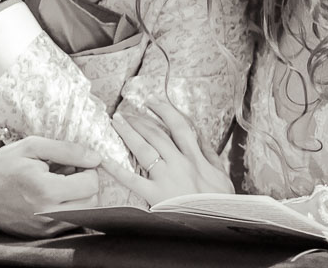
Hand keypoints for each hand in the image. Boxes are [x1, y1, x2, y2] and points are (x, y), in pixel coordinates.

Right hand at [0, 136, 100, 237]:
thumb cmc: (2, 166)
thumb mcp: (32, 147)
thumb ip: (67, 150)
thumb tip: (95, 158)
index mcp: (45, 190)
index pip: (91, 185)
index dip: (88, 170)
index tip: (75, 163)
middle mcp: (47, 214)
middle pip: (92, 202)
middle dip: (86, 184)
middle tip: (69, 173)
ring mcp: (45, 229)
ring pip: (84, 214)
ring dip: (79, 198)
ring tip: (59, 184)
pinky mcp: (42, 236)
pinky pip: (69, 222)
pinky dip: (68, 209)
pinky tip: (52, 197)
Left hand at [104, 100, 232, 204]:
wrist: (218, 226)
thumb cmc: (220, 205)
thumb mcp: (222, 176)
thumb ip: (211, 155)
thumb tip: (201, 137)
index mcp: (196, 158)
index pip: (179, 127)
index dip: (164, 111)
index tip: (153, 101)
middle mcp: (180, 163)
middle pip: (157, 134)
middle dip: (140, 121)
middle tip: (126, 113)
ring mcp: (167, 178)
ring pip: (144, 149)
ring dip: (128, 133)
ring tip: (116, 122)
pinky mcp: (156, 196)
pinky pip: (132, 179)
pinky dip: (117, 168)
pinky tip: (105, 159)